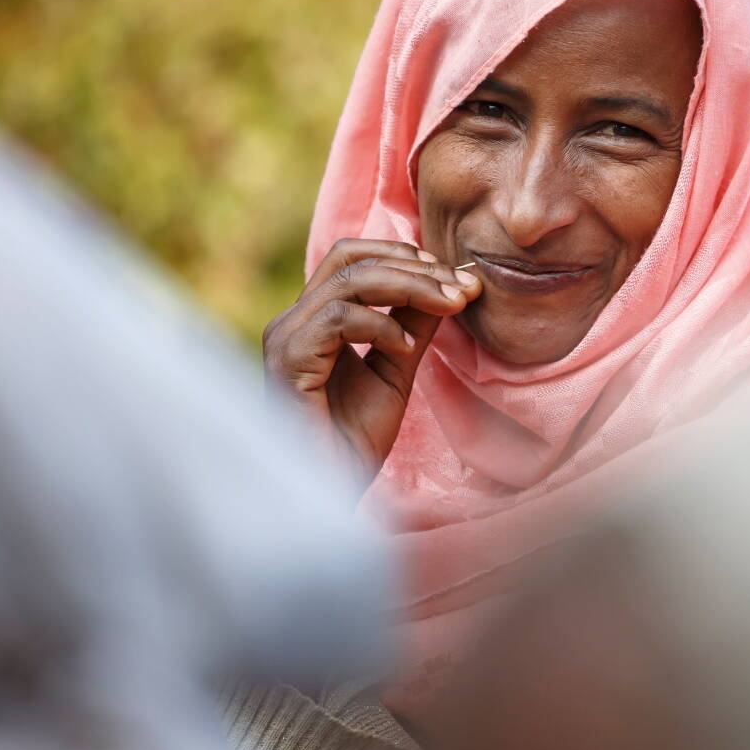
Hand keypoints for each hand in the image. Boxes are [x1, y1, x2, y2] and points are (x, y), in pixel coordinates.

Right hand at [262, 238, 481, 472]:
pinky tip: (408, 348)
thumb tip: (453, 284)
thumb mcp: (397, 369)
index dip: (406, 258)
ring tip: (450, 308)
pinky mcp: (288, 362)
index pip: (352, 258)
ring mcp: (286, 338)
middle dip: (415, 267)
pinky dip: (382, 325)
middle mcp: (294, 321)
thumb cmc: (354, 440)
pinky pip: (338, 319)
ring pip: (349, 281)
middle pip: (351, 259)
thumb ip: (415, 324)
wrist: (329, 492)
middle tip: (464, 287)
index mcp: (314, 320)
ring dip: (410, 288)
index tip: (458, 277)